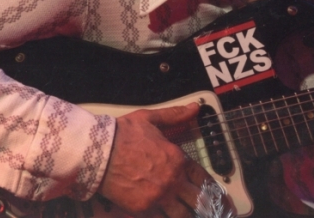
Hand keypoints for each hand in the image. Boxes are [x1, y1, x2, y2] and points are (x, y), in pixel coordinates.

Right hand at [98, 104, 232, 216]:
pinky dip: (167, 217)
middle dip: (206, 205)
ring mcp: (158, 197)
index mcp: (177, 159)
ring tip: (190, 213)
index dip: (211, 186)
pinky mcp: (143, 208)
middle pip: (198, 200)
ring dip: (188, 214)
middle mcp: (172, 180)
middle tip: (211, 210)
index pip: (203, 177)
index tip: (215, 193)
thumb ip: (175, 115)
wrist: (98, 151)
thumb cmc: (123, 134)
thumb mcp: (151, 119)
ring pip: (183, 214)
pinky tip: (169, 215)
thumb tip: (195, 107)